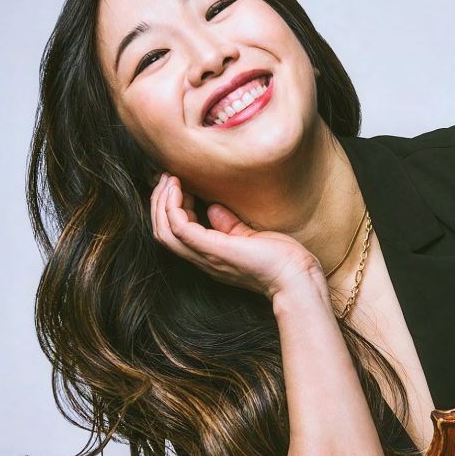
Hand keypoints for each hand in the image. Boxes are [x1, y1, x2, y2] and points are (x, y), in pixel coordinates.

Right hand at [150, 174, 320, 298]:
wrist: (295, 278)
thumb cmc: (281, 259)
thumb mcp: (249, 237)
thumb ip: (229, 225)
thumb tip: (214, 208)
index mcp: (210, 255)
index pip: (175, 233)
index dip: (171, 208)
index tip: (180, 185)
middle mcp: (202, 258)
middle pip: (162, 232)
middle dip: (159, 202)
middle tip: (167, 178)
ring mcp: (206, 255)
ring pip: (164, 230)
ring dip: (162, 202)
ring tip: (170, 180)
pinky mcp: (214, 250)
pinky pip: (180, 228)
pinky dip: (173, 206)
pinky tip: (181, 189)